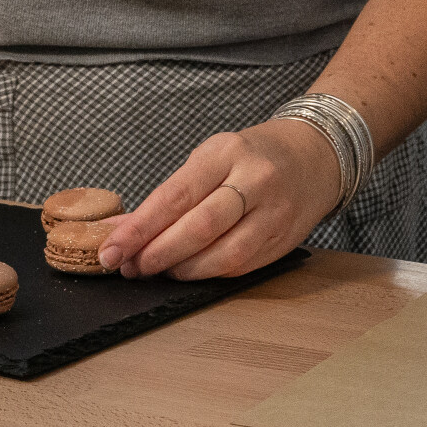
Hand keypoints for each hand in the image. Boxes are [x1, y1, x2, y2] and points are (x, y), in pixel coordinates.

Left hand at [97, 117, 342, 280]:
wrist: (314, 156)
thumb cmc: (250, 157)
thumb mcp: (209, 159)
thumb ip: (168, 195)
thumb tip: (118, 229)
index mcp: (227, 152)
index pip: (176, 195)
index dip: (139, 228)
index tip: (111, 249)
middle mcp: (255, 181)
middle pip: (199, 227)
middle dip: (157, 254)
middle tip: (129, 268)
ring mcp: (275, 213)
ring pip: (223, 255)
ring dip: (182, 270)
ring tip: (157, 271)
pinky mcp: (284, 240)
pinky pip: (241, 267)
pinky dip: (208, 274)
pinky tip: (188, 271)